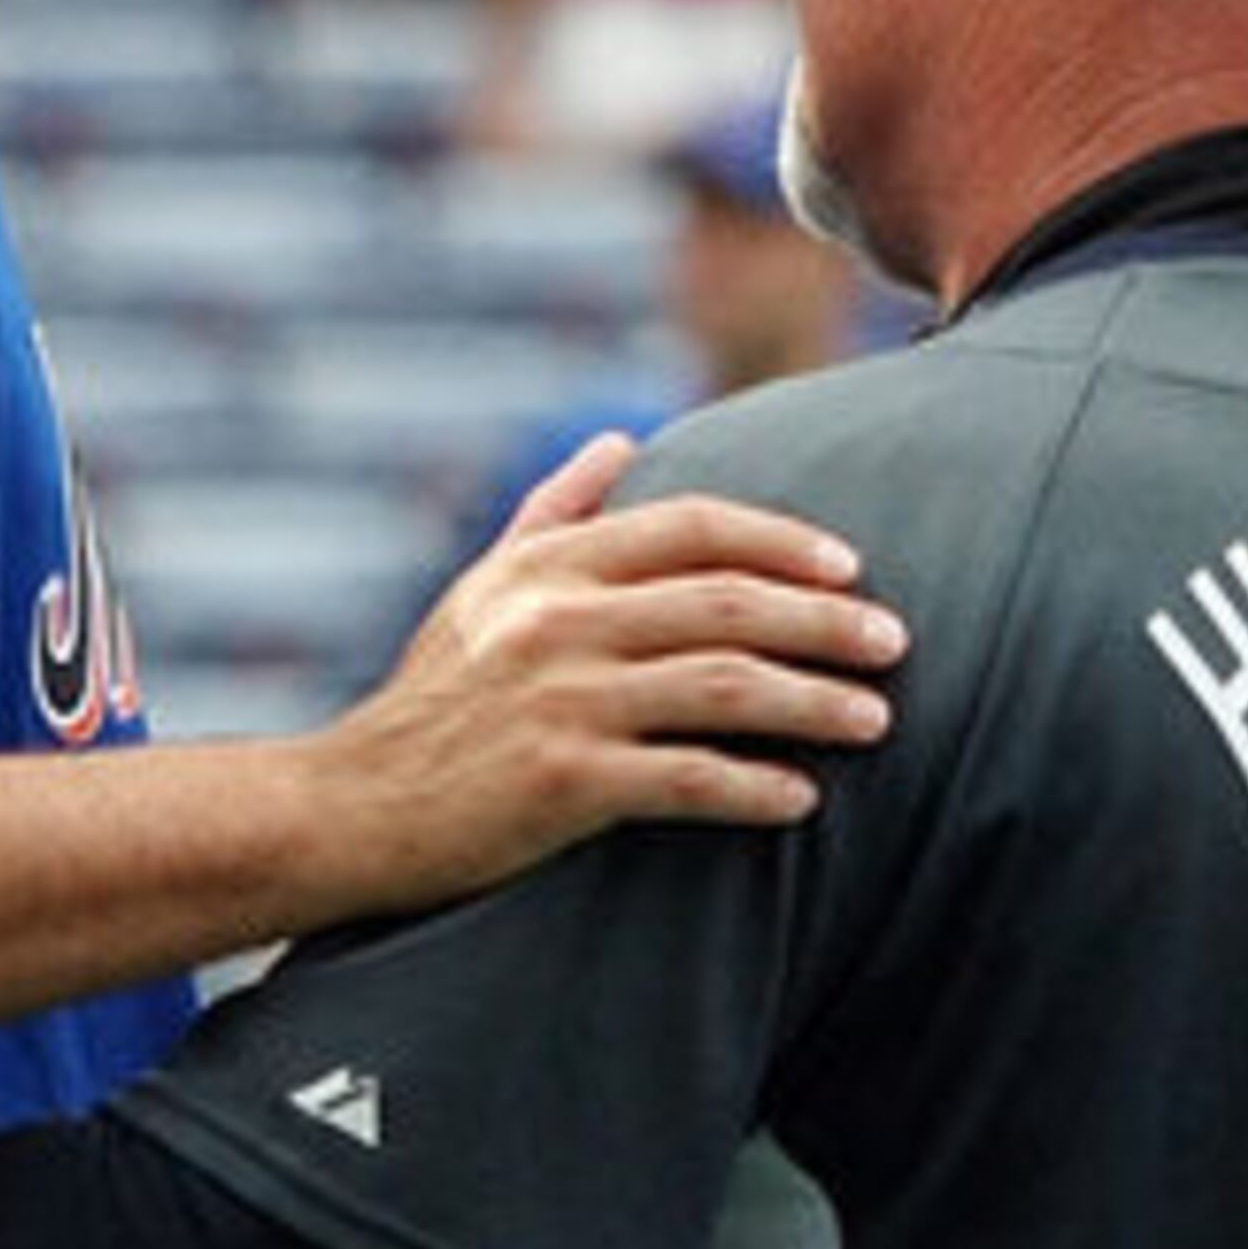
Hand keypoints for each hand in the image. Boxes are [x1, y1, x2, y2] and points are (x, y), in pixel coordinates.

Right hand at [313, 431, 903, 905]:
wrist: (351, 807)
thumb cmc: (431, 700)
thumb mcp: (482, 591)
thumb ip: (555, 513)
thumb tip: (619, 441)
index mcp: (548, 566)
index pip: (695, 526)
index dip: (784, 540)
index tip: (851, 566)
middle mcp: (559, 621)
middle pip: (730, 602)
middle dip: (827, 621)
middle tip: (896, 643)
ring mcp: (563, 701)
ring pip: (726, 686)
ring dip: (814, 704)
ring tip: (874, 721)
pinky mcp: (563, 783)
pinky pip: (690, 780)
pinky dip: (756, 788)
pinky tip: (802, 800)